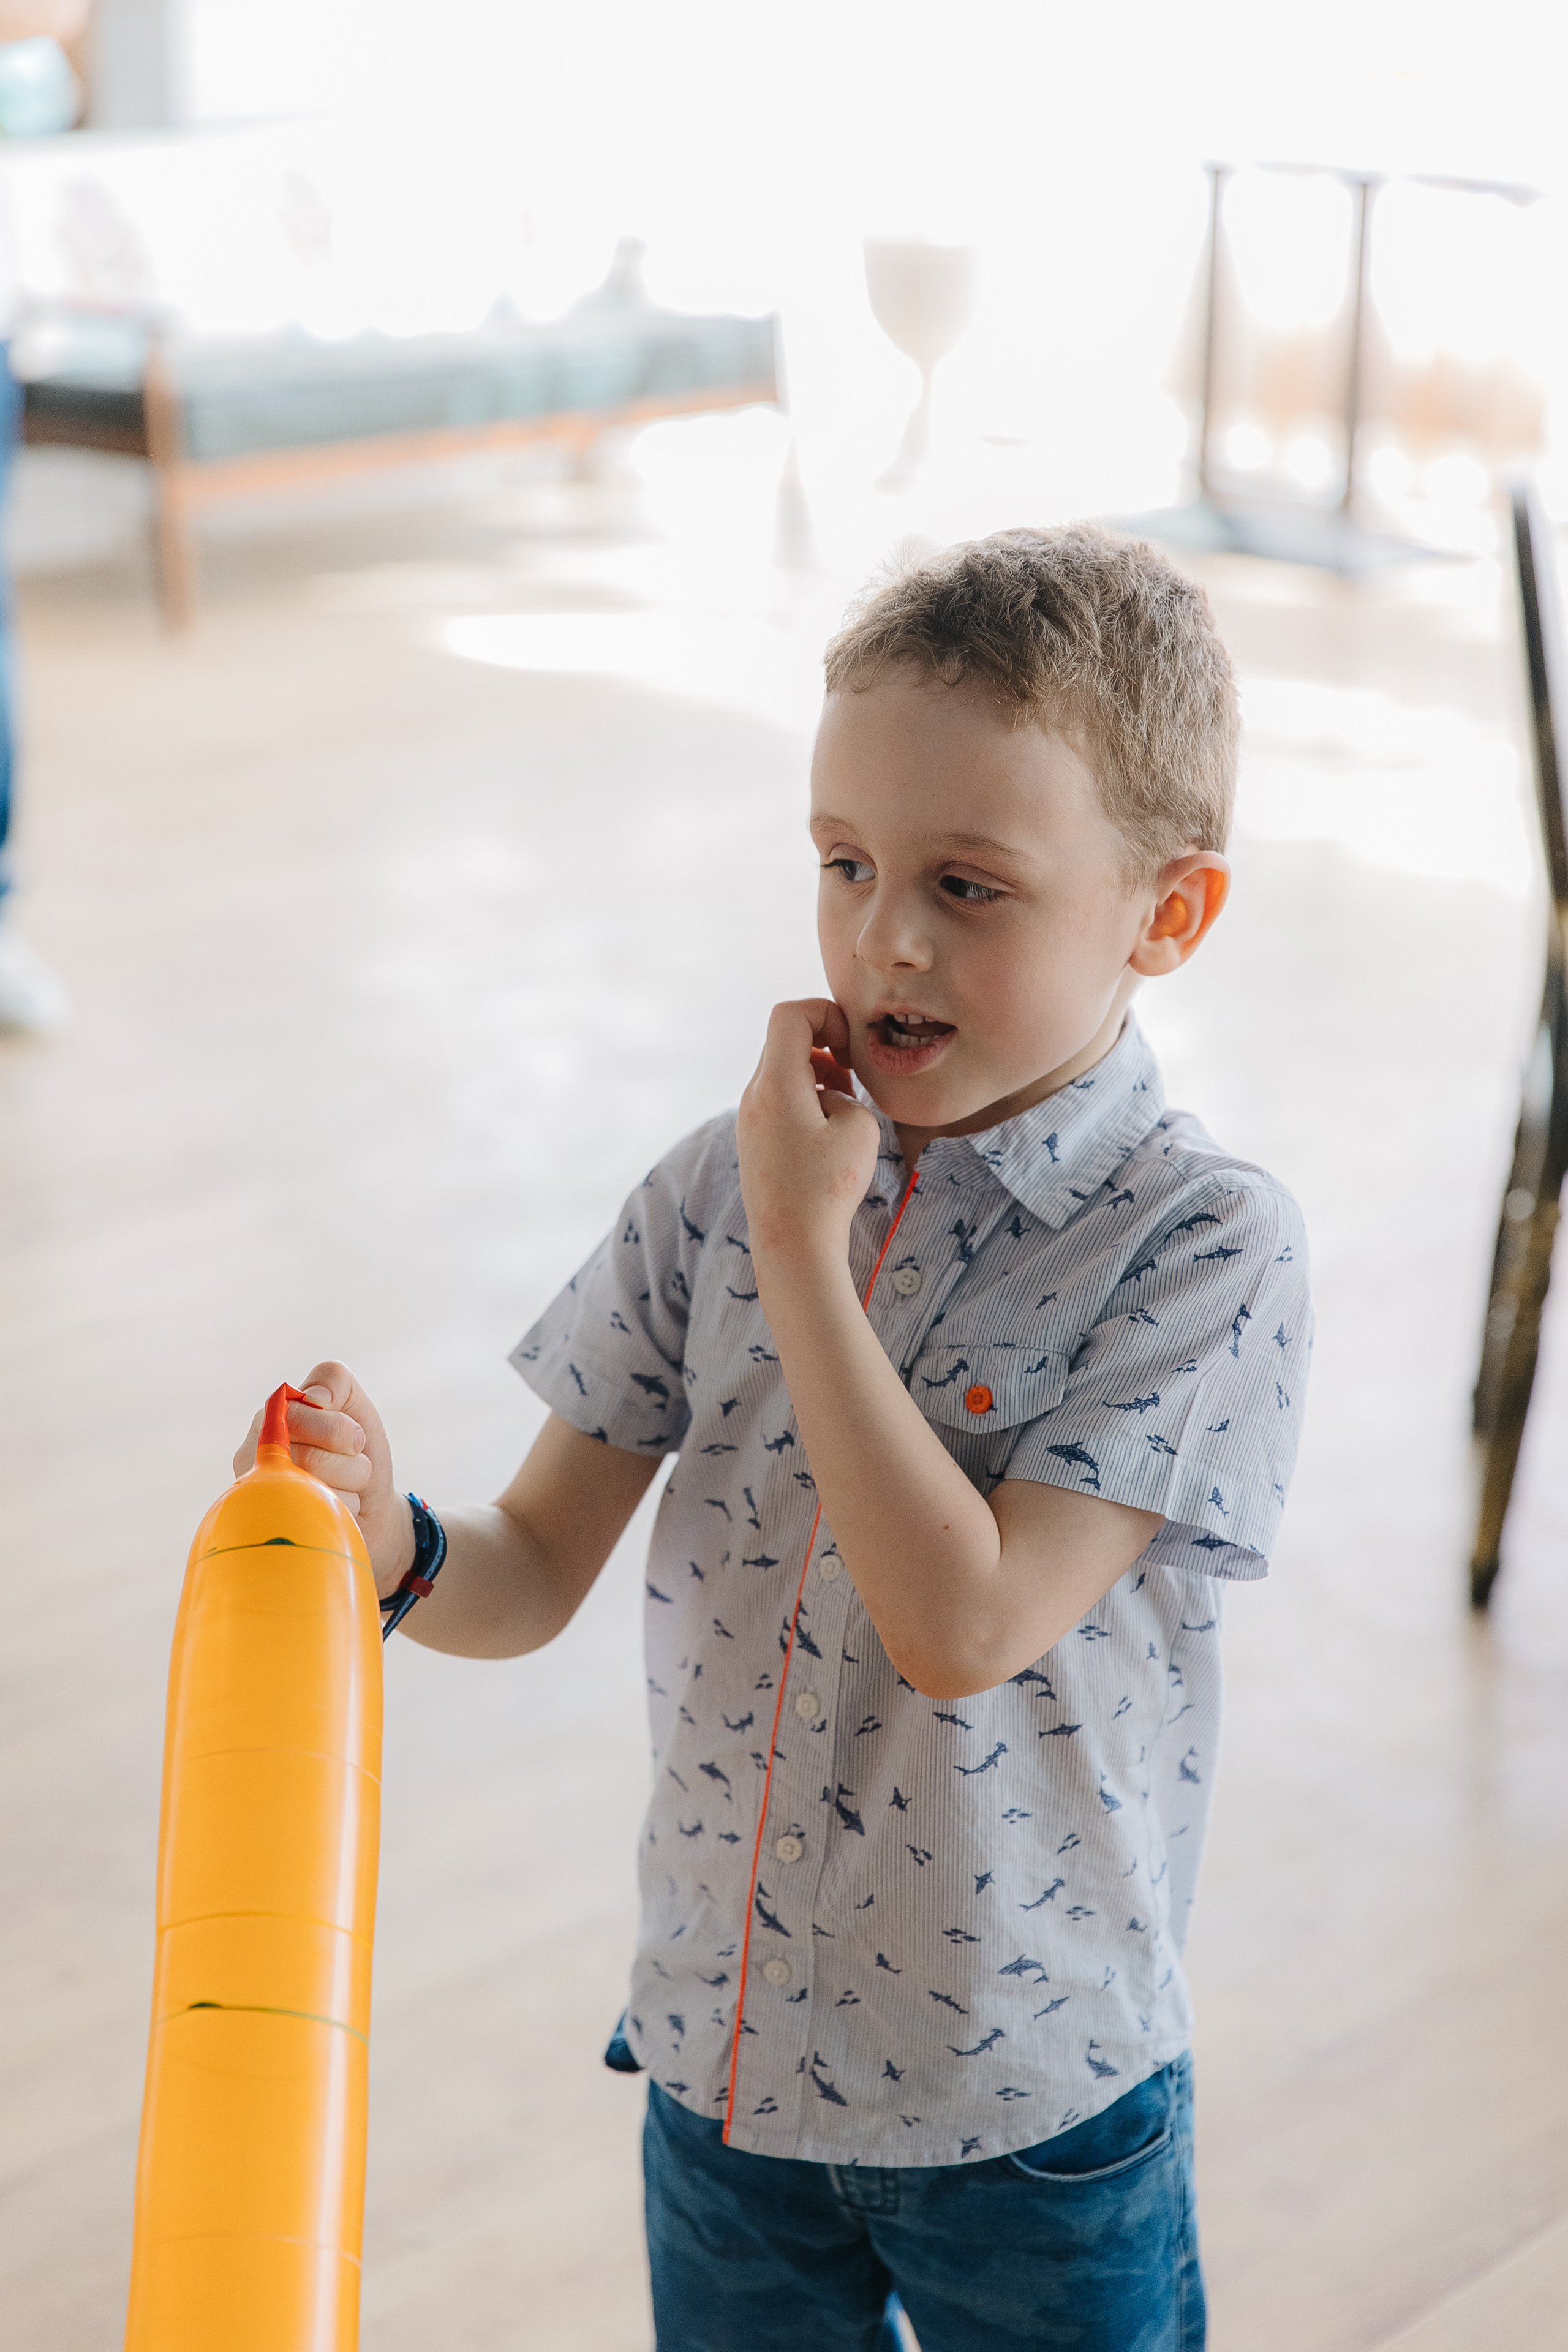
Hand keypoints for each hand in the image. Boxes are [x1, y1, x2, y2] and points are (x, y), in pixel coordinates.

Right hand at [233, 1360, 414, 1592]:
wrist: (375, 1513)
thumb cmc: (359, 1455)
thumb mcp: (354, 1406)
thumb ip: (333, 1381)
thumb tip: (315, 1400)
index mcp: (268, 1419)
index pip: (295, 1413)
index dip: (338, 1430)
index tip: (353, 1440)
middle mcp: (254, 1454)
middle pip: (307, 1455)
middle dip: (349, 1459)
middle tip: (353, 1464)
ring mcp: (260, 1494)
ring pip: (314, 1486)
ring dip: (349, 1485)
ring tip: (345, 1488)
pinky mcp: (274, 1528)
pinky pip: (314, 1514)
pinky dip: (341, 1510)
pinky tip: (331, 1510)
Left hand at [737, 1000, 879, 1268]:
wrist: (793, 1246)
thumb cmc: (827, 1189)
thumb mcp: (857, 1127)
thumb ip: (845, 1093)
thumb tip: (828, 1096)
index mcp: (775, 1084)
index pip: (790, 1015)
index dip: (826, 1013)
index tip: (850, 1045)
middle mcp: (753, 1096)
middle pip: (783, 1039)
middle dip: (824, 1042)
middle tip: (852, 1071)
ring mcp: (749, 1119)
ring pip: (780, 1070)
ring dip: (815, 1071)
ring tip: (844, 1100)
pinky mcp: (753, 1141)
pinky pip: (777, 1099)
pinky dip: (803, 1097)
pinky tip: (826, 1129)